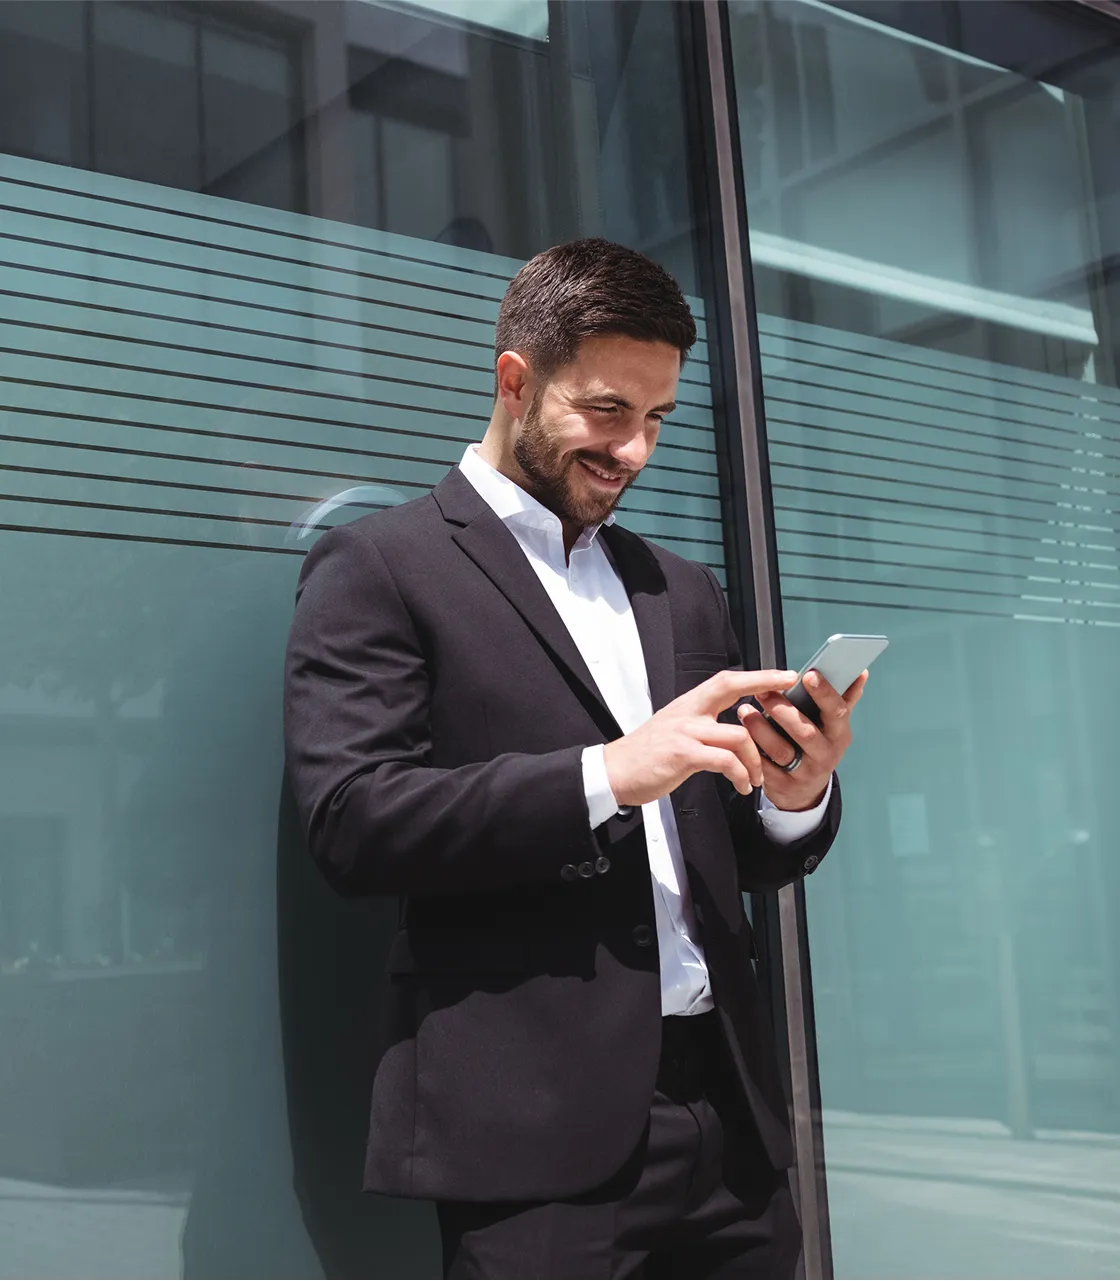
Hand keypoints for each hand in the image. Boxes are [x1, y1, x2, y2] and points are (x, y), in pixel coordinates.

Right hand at [603, 669, 799, 806]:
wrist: (615, 772)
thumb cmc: (645, 756)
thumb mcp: (673, 730)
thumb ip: (700, 724)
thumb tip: (729, 728)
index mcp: (687, 705)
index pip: (726, 680)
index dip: (757, 676)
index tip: (783, 675)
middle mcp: (687, 712)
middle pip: (731, 689)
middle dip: (765, 688)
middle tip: (790, 704)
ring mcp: (685, 732)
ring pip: (737, 735)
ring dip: (755, 761)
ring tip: (756, 779)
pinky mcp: (683, 755)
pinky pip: (725, 761)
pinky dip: (740, 775)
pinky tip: (742, 786)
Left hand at [738, 670, 867, 810]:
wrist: (806, 790)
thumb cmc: (818, 746)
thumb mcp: (833, 725)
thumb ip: (844, 698)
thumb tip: (860, 671)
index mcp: (839, 735)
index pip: (837, 712)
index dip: (824, 694)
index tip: (808, 675)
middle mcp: (825, 755)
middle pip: (805, 732)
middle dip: (782, 710)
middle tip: (762, 691)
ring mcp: (804, 773)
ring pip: (780, 750)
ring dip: (760, 729)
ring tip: (744, 710)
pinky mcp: (782, 786)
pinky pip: (764, 767)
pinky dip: (751, 750)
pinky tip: (741, 735)